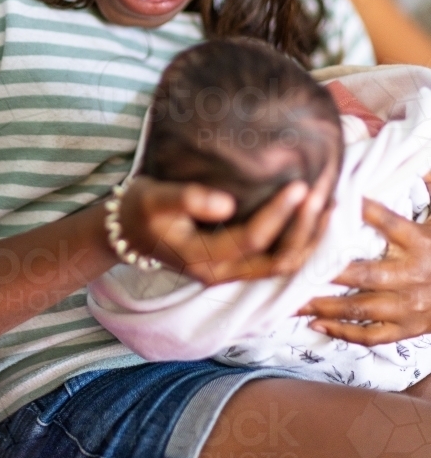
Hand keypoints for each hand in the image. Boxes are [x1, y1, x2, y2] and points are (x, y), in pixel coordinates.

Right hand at [117, 172, 331, 285]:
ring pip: (284, 264)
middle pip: (278, 260)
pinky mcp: (236, 263)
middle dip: (305, 229)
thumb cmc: (141, 209)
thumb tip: (228, 203)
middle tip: (323, 194)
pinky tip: (313, 218)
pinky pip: (277, 259)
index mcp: (203, 259)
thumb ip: (189, 199)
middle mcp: (222, 272)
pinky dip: (300, 241)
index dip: (280, 213)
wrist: (127, 231)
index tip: (300, 184)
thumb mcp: (156, 198)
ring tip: (329, 206)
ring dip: (309, 238)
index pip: (253, 239)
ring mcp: (231, 271)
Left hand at [299, 198, 430, 344]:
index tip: (327, 200)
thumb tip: (421, 159)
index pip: (387, 222)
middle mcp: (412, 275)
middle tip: (288, 265)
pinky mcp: (406, 329)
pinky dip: (342, 333)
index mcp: (419, 242)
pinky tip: (315, 324)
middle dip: (323, 271)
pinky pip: (370, 335)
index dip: (360, 210)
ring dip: (322, 305)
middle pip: (362, 273)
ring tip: (289, 301)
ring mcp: (408, 306)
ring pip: (359, 308)